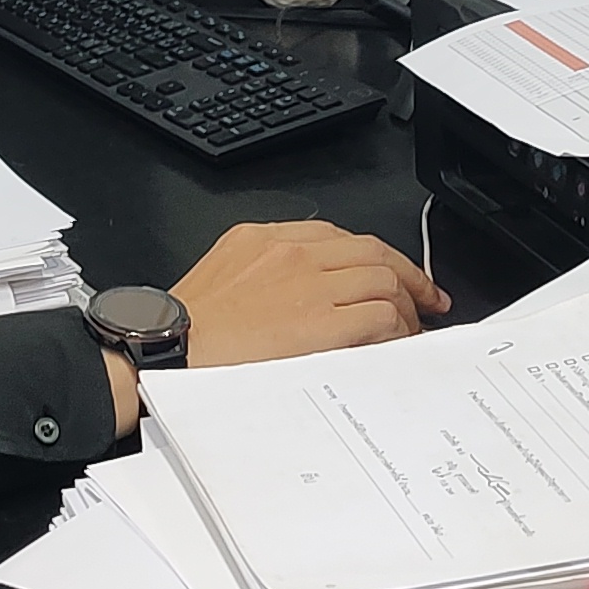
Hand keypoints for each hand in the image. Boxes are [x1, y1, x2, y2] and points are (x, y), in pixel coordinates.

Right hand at [169, 221, 448, 367]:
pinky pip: (379, 315)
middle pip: (371, 251)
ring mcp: (309, 285)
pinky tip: (396, 346)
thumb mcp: (220, 279)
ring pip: (383, 280)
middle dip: (407, 275)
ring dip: (406, 307)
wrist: (163, 352)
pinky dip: (397, 330)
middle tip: (426, 298)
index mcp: (263, 239)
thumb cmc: (182, 332)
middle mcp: (291, 253)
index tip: (389, 273)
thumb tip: (302, 296)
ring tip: (412, 331)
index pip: (338, 237)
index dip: (373, 256)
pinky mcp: (321, 322)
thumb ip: (262, 274)